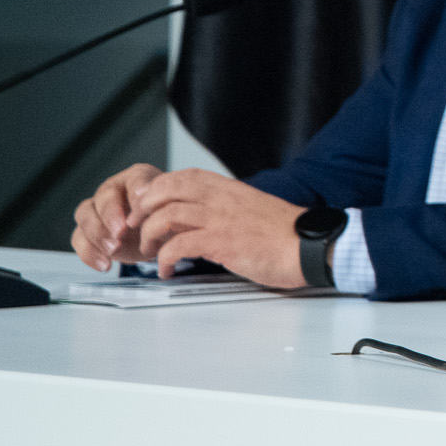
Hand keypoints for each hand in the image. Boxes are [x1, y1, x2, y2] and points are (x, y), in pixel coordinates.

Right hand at [71, 163, 162, 270]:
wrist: (157, 237)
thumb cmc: (165, 218)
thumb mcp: (173, 212)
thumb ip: (166, 209)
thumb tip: (158, 213)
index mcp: (138, 178)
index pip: (136, 179)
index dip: (137, 193)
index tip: (141, 208)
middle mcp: (114, 189)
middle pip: (104, 197)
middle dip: (111, 215)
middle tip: (121, 232)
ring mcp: (97, 209)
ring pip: (85, 214)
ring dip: (97, 234)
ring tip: (113, 250)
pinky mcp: (88, 231)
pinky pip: (79, 238)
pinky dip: (89, 253)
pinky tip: (105, 264)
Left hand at [124, 170, 308, 287]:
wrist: (309, 246)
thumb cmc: (285, 234)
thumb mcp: (252, 210)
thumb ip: (226, 209)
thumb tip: (202, 220)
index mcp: (230, 189)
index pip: (184, 176)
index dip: (158, 187)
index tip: (147, 203)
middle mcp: (222, 199)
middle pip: (167, 190)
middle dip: (143, 208)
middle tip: (136, 226)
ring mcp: (221, 220)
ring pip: (166, 216)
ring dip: (148, 236)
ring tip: (149, 251)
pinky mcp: (222, 243)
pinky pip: (178, 246)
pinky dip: (164, 259)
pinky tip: (167, 269)